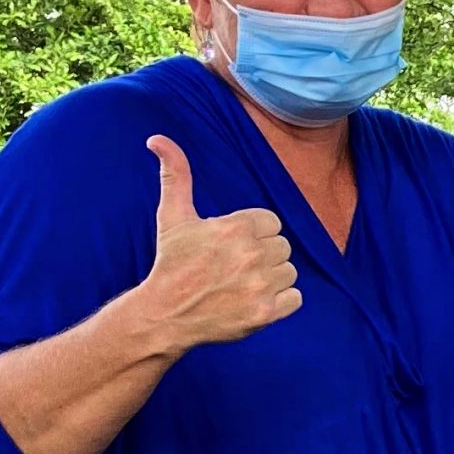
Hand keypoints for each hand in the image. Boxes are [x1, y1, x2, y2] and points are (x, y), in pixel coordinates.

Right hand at [137, 136, 299, 350]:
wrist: (165, 314)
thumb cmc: (171, 262)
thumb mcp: (173, 216)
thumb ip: (175, 175)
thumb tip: (158, 139)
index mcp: (236, 228)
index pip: (271, 223)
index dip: (253, 233)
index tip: (231, 245)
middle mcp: (252, 255)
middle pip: (282, 247)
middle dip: (262, 254)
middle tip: (234, 265)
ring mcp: (260, 285)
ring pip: (290, 272)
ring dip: (272, 277)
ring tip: (242, 282)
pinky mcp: (266, 313)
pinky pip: (296, 298)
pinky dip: (280, 301)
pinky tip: (254, 299)